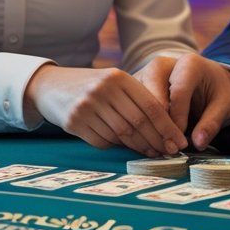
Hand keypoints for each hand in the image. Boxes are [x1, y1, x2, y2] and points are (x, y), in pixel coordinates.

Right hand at [25, 65, 185, 156]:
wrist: (51, 86)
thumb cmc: (92, 87)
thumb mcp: (114, 83)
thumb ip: (136, 100)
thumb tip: (165, 131)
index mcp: (118, 77)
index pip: (150, 105)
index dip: (167, 126)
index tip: (178, 141)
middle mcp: (103, 89)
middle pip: (138, 122)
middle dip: (157, 140)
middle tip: (169, 152)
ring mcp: (87, 105)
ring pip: (122, 134)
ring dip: (140, 147)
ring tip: (152, 153)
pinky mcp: (74, 121)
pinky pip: (102, 141)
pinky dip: (116, 146)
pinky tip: (126, 148)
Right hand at [136, 53, 229, 149]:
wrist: (209, 79)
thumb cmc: (217, 90)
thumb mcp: (224, 104)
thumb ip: (212, 122)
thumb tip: (198, 143)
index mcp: (188, 63)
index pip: (178, 91)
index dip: (178, 119)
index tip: (181, 141)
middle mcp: (162, 64)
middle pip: (151, 92)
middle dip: (157, 123)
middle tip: (167, 147)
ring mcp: (146, 73)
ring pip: (136, 100)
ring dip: (144, 125)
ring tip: (157, 148)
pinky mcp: (137, 87)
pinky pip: (132, 106)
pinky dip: (137, 125)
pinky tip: (148, 142)